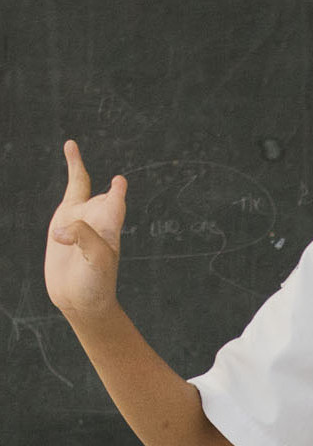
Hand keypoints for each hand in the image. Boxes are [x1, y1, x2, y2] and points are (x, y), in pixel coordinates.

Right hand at [45, 142, 127, 322]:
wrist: (80, 299)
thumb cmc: (95, 282)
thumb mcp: (95, 259)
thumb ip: (82, 236)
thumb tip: (60, 229)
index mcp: (110, 229)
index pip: (116, 206)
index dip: (116, 195)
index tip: (118, 183)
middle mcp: (97, 220)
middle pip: (101, 200)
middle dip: (108, 196)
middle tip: (117, 188)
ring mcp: (79, 218)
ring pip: (81, 185)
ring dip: (76, 166)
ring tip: (70, 146)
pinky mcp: (63, 220)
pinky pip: (70, 191)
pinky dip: (70, 171)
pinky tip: (71, 153)